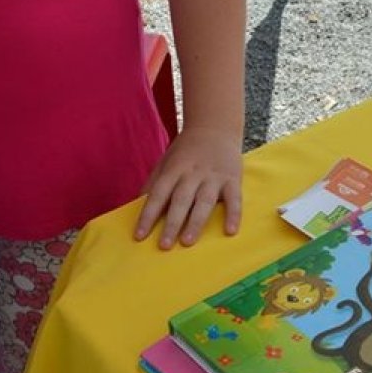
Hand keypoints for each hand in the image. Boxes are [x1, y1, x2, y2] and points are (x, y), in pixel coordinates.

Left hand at [134, 127, 241, 249]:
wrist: (215, 126)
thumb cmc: (186, 150)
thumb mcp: (166, 161)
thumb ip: (154, 182)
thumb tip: (137, 204)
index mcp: (174, 169)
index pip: (158, 194)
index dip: (147, 215)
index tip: (139, 235)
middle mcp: (192, 173)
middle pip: (180, 200)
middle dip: (171, 224)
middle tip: (163, 246)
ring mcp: (213, 176)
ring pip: (204, 201)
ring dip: (195, 222)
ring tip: (187, 242)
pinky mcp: (232, 178)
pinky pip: (234, 199)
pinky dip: (233, 214)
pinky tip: (230, 232)